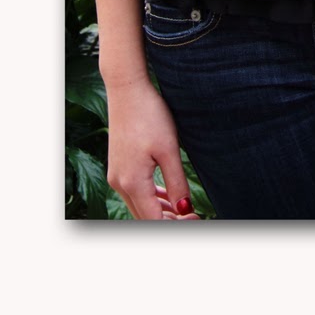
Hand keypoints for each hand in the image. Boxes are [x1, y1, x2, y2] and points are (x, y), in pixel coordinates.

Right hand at [105, 77, 195, 220]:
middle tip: (194, 216)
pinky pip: (135, 192)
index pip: (153, 221)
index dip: (175, 225)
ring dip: (160, 211)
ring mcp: (117, 176)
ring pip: (139, 206)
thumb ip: (177, 181)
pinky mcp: (119, 166)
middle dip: (169, 221)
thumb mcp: (169, 149)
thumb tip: (184, 209)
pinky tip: (169, 196)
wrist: (128, 90)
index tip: (197, 218)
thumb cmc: (150, 115)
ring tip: (185, 209)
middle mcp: (120, 183)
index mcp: (132, 182)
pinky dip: (152, 198)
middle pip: (144, 217)